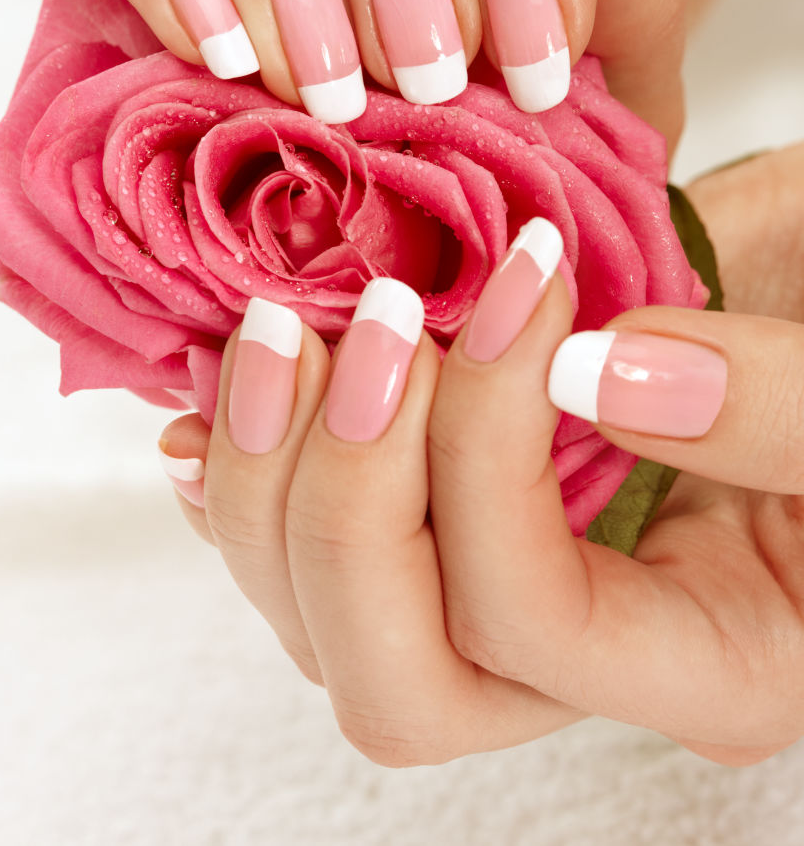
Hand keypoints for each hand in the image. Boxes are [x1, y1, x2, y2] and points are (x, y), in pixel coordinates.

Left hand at [160, 143, 803, 767]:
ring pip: (324, 621)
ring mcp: (499, 593)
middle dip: (343, 498)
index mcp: (709, 661)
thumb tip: (602, 373)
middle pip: (394, 674)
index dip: (489, 454)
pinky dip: (253, 471)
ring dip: (270, 478)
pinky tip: (215, 409)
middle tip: (353, 330)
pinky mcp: (446, 523)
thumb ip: (775, 409)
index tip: (521, 289)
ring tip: (275, 334)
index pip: (532, 620)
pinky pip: (308, 547)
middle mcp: (585, 657)